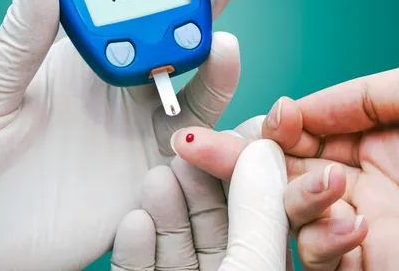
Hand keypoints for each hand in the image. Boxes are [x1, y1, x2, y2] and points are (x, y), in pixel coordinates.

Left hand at [0, 0, 256, 270]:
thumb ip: (20, 37)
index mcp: (73, 65)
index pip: (125, 9)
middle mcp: (113, 94)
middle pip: (171, 37)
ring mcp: (134, 133)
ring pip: (192, 85)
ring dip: (214, 53)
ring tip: (221, 33)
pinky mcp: (149, 174)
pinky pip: (193, 140)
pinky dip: (213, 111)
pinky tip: (221, 75)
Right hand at [111, 140, 292, 270]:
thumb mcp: (251, 266)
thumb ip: (258, 211)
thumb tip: (263, 150)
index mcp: (264, 267)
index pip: (257, 212)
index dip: (240, 173)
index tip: (224, 139)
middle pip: (211, 223)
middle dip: (195, 187)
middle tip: (182, 152)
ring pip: (175, 242)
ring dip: (165, 209)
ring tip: (156, 179)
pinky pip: (139, 269)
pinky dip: (135, 247)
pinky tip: (134, 221)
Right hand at [171, 53, 398, 270]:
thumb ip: (354, 95)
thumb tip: (296, 106)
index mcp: (372, 138)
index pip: (299, 136)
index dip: (266, 130)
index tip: (244, 121)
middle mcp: (362, 182)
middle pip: (281, 174)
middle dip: (237, 161)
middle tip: (195, 147)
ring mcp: (367, 225)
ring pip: (292, 217)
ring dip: (290, 196)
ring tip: (324, 179)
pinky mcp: (376, 264)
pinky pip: (323, 258)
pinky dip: (325, 237)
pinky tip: (350, 213)